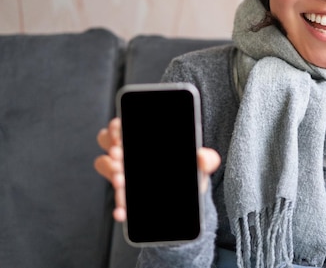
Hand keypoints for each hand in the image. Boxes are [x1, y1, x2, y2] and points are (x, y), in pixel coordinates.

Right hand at [93, 117, 220, 221]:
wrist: (190, 201)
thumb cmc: (191, 172)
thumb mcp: (200, 165)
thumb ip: (207, 159)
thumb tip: (203, 157)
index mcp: (144, 139)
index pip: (122, 125)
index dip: (117, 126)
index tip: (120, 131)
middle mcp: (130, 153)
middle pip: (107, 141)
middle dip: (111, 147)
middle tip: (120, 155)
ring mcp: (124, 173)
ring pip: (106, 166)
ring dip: (111, 172)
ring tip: (121, 180)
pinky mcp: (126, 196)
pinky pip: (116, 200)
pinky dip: (118, 205)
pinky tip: (123, 210)